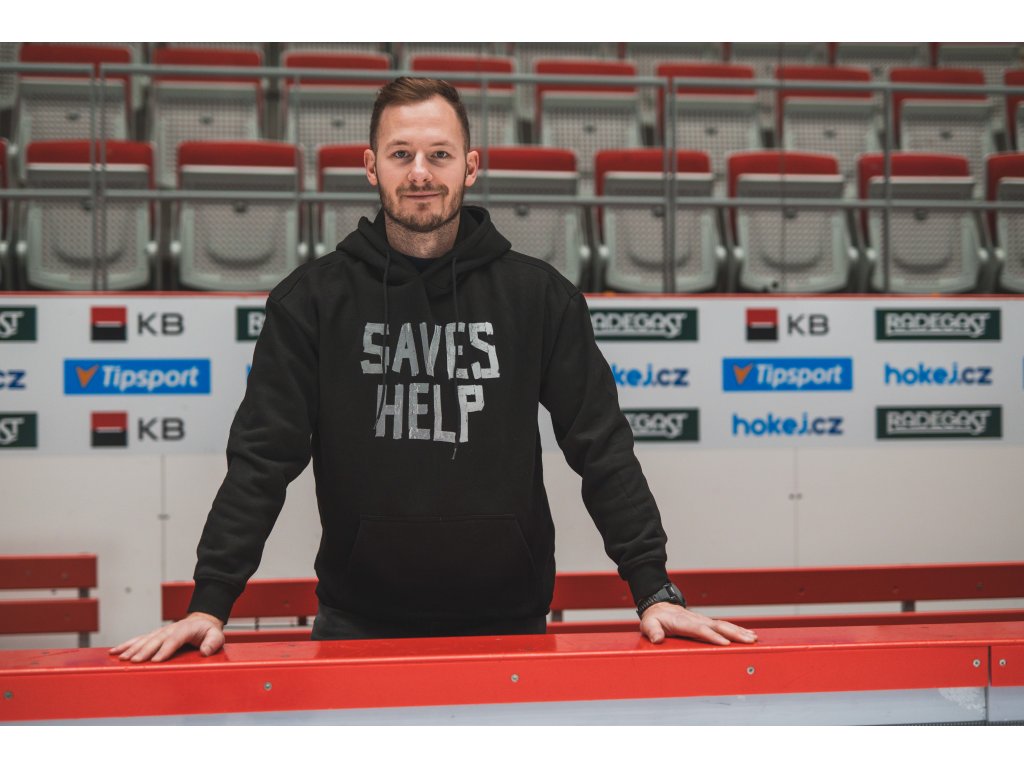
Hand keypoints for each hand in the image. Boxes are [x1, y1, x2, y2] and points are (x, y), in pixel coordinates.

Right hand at [109, 612, 225, 662]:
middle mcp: (171, 629)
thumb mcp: (216, 636)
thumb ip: (213, 643)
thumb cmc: (208, 631)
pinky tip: (116, 651)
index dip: (165, 650)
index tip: (156, 660)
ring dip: (132, 648)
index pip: (174, 639)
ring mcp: (161, 631)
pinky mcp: (155, 635)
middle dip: (144, 651)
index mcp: (186, 629)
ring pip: (145, 640)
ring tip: (121, 658)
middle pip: (156, 640)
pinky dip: (127, 644)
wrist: (201, 621)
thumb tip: (205, 651)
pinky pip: (139, 639)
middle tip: (134, 661)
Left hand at [640, 603, 756, 645]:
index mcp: (683, 622)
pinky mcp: (707, 624)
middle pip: (717, 627)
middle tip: (749, 641)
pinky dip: (737, 630)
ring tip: (754, 639)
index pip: (700, 630)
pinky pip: (724, 626)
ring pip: (724, 626)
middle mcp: (697, 620)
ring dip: (739, 632)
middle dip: (734, 634)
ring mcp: (703, 621)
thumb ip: (652, 631)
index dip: (712, 636)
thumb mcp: (649, 624)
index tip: (724, 643)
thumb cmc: (655, 618)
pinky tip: (749, 635)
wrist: (659, 607)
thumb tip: (657, 638)